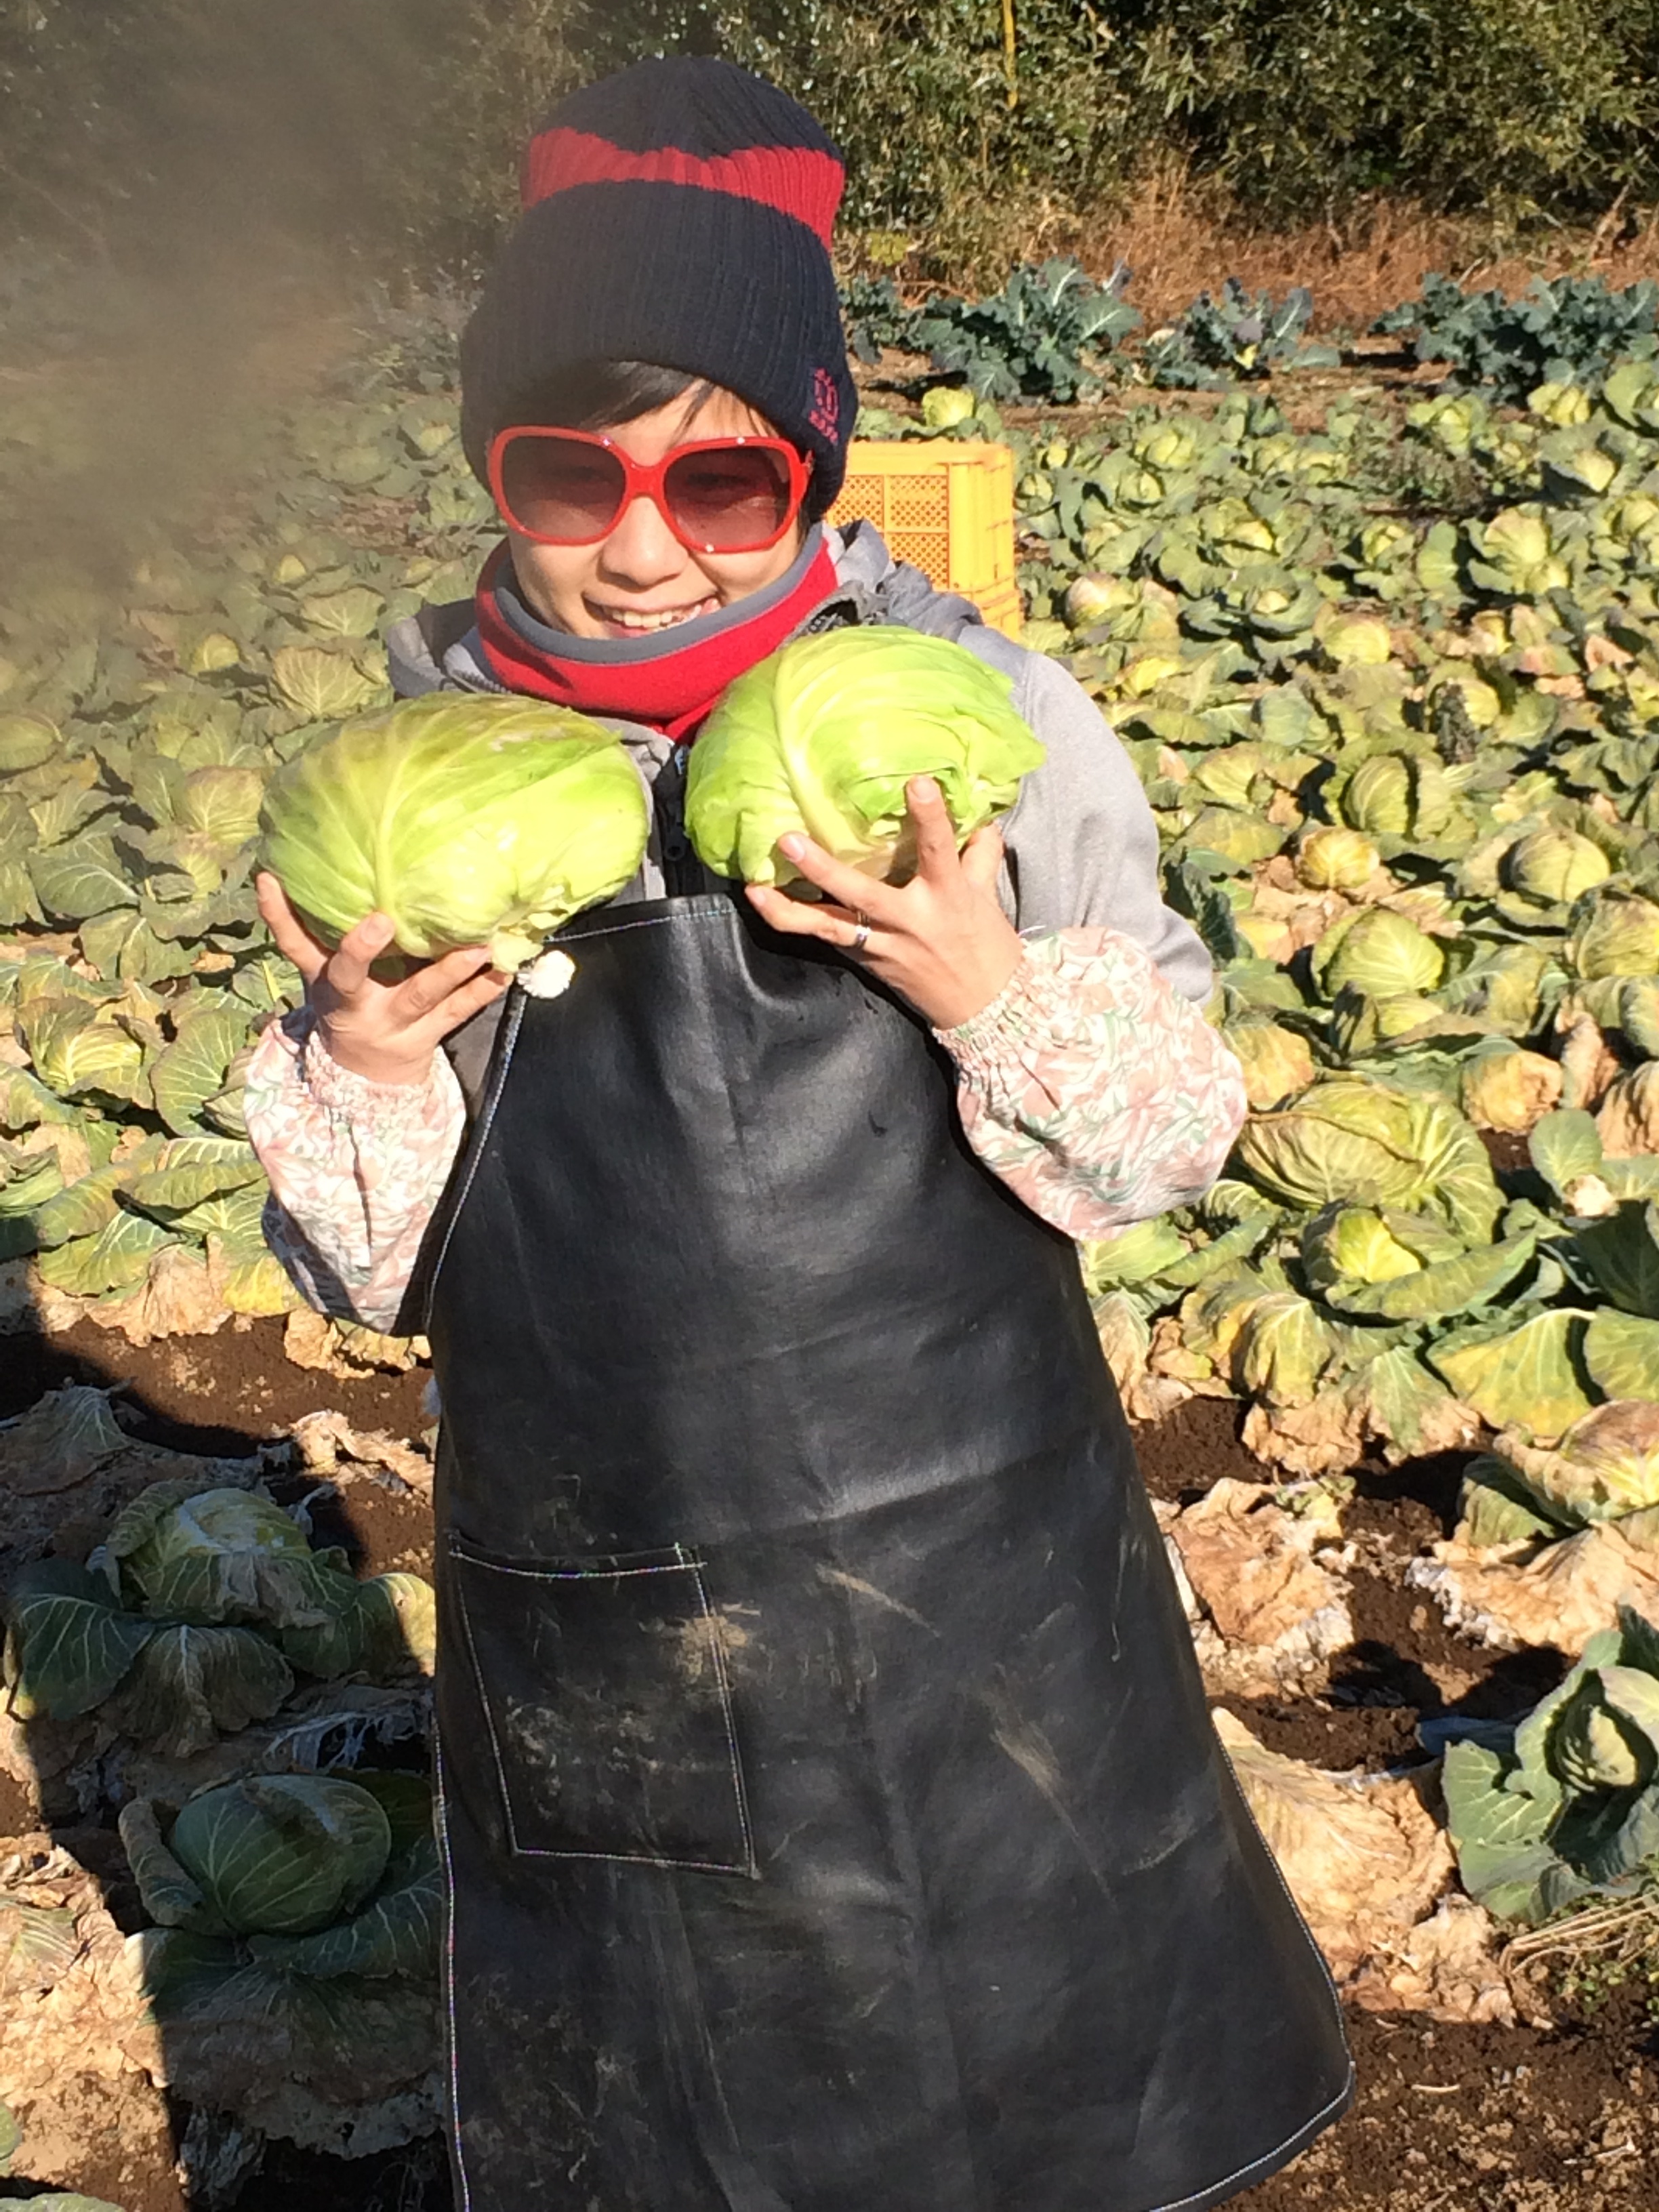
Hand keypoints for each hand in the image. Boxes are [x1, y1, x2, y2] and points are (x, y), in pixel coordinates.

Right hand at [255, 872, 510, 1086]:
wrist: (365, 1077)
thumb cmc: (346, 1004)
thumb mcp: (318, 974)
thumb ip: (304, 928)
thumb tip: (278, 870)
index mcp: (325, 983)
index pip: (296, 947)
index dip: (279, 916)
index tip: (272, 879)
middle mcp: (356, 1004)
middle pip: (352, 977)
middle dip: (361, 950)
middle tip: (381, 919)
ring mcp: (394, 1022)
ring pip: (419, 995)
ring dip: (449, 969)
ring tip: (478, 944)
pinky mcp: (430, 1034)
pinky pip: (458, 1012)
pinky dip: (483, 989)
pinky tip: (507, 969)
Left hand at [744, 777, 1023, 1029]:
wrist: (985, 1009)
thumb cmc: (988, 947)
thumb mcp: (988, 894)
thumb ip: (980, 851)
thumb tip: (980, 812)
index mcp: (948, 895)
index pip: (940, 850)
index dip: (930, 817)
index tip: (916, 783)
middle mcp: (910, 920)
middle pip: (862, 893)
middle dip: (824, 869)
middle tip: (788, 841)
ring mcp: (884, 944)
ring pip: (829, 926)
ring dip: (788, 909)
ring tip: (754, 888)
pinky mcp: (866, 962)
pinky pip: (827, 939)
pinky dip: (795, 922)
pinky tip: (765, 903)